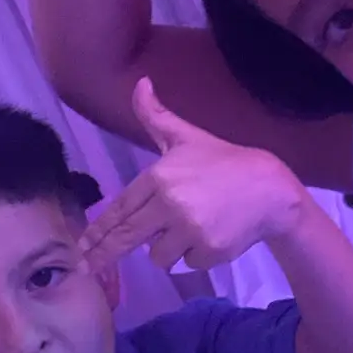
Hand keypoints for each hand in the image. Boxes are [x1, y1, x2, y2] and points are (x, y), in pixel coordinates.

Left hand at [80, 78, 305, 274]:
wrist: (270, 190)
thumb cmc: (224, 163)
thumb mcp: (187, 137)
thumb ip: (156, 117)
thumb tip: (139, 83)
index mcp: (159, 177)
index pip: (120, 209)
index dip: (98, 231)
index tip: (82, 246)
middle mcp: (170, 204)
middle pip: (127, 238)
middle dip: (103, 255)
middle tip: (86, 269)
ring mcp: (190, 230)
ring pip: (158, 256)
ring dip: (166, 249)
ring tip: (188, 229)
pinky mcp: (208, 252)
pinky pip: (186, 264)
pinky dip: (194, 256)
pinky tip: (210, 236)